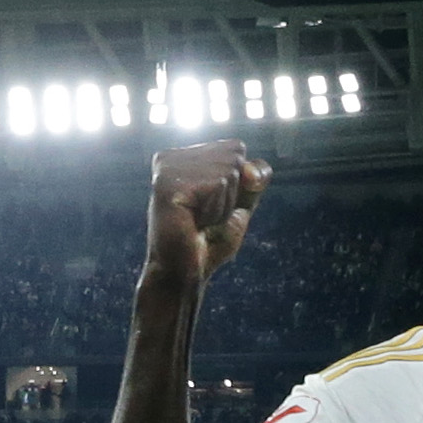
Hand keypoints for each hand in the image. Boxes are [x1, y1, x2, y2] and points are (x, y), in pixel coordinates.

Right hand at [146, 141, 271, 282]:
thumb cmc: (209, 241)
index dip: (237, 185)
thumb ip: (254, 179)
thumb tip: (250, 169)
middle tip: (204, 217)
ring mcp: (167, 168)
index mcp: (184, 156)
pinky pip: (218, 185)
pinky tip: (193, 222)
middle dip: (231, 194)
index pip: (237, 148)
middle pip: (235, 155)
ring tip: (198, 220)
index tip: (211, 207)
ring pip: (229, 171)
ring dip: (223, 205)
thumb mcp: (241, 205)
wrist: (186, 273)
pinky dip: (216, 209)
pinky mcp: (167, 184)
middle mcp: (172, 156)